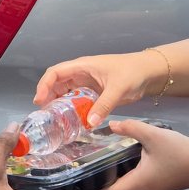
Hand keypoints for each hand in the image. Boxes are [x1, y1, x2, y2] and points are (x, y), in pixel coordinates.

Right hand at [34, 50, 163, 125]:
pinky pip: (77, 100)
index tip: (40, 101)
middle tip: (45, 115)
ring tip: (54, 119)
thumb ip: (104, 105)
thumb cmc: (132, 72)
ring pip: (66, 92)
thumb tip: (89, 122)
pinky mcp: (94, 92)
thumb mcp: (118, 88)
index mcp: (83, 66)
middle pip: (57, 83)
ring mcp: (87, 83)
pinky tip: (71, 120)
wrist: (148, 73)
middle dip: (48, 97)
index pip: (56, 72)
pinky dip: (72, 109)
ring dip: (59, 104)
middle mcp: (81, 74)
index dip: (44, 85)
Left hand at [90, 120, 188, 189]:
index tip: (78, 178)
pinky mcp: (158, 186)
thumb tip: (111, 124)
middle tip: (86, 163)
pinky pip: (135, 183)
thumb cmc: (178, 153)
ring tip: (100, 158)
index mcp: (136, 185)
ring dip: (113, 177)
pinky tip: (123, 158)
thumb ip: (130, 128)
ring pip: (125, 187)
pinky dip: (125, 174)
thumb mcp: (152, 135)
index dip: (90, 189)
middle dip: (99, 181)